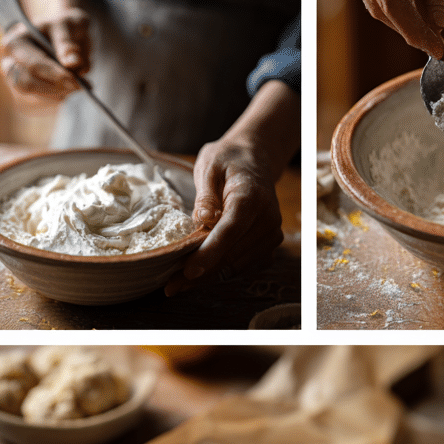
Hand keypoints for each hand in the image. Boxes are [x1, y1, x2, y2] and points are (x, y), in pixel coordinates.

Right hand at [0, 8, 90, 102]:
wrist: (62, 35)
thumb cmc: (62, 27)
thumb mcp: (67, 25)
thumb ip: (68, 42)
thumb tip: (72, 62)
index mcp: (13, 43)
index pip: (32, 65)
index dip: (54, 75)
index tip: (76, 81)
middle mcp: (8, 65)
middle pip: (26, 85)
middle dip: (55, 89)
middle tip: (79, 87)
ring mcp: (14, 83)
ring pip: (33, 100)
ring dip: (58, 97)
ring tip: (79, 86)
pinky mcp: (23, 98)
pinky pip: (39, 107)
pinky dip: (58, 102)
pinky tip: (70, 91)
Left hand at [164, 137, 283, 294]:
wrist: (256, 159)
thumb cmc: (229, 160)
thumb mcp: (210, 166)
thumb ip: (206, 196)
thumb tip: (202, 221)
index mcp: (252, 197)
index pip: (230, 230)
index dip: (209, 253)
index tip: (187, 271)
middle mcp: (268, 218)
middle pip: (233, 254)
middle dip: (202, 272)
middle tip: (171, 285)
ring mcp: (272, 234)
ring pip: (237, 266)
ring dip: (209, 278)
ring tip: (180, 283)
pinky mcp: (268, 245)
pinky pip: (243, 266)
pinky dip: (221, 273)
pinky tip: (200, 274)